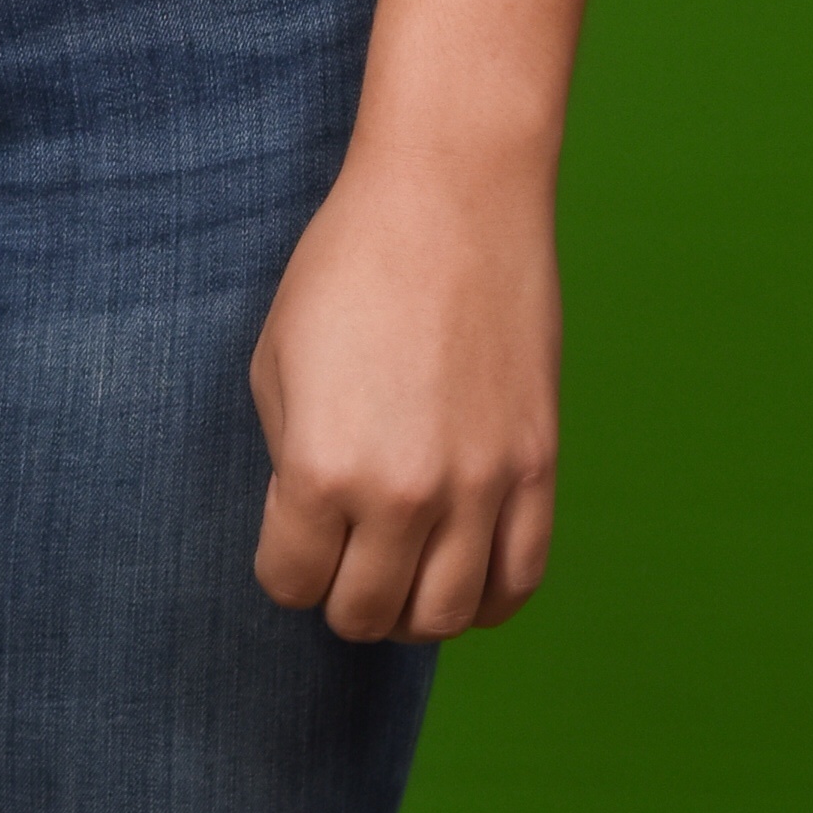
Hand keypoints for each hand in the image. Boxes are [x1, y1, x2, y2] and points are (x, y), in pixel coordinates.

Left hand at [248, 142, 559, 642]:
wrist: (450, 194)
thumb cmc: (348, 264)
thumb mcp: (276, 360)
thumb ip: (288, 461)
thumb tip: (313, 528)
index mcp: (320, 467)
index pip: (291, 581)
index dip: (283, 561)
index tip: (290, 532)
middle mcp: (402, 494)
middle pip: (366, 614)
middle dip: (341, 594)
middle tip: (341, 553)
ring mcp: (478, 486)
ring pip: (444, 618)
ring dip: (411, 609)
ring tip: (399, 569)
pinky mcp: (536, 467)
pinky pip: (519, 581)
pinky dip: (486, 598)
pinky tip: (463, 572)